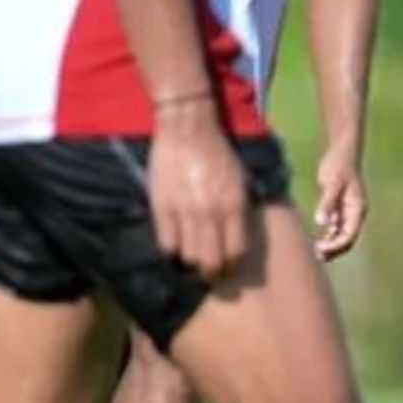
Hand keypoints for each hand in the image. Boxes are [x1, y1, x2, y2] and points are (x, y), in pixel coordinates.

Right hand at [148, 108, 248, 280]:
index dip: (232, 266)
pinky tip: (174, 246)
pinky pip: (166, 244)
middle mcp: (211, 214)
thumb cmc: (218, 152)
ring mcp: (185, 212)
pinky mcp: (162, 208)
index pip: (236, 252)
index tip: (229, 269)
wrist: (188, 129)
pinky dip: (171, 251)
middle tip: (210, 272)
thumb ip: (238, 209)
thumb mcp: (240, 180)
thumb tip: (237, 236)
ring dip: (191, 262)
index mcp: (234, 206)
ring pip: (188, 257)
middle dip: (213, 272)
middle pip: (212, 261)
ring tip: (191, 259)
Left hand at [312, 138, 368, 259]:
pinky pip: (335, 229)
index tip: (321, 251)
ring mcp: (348, 212)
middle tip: (316, 257)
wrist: (341, 152)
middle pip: (347, 239)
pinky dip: (327, 237)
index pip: (349, 235)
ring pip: (341, 236)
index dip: (336, 246)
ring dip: (330, 246)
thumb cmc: (339, 166)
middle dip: (334, 250)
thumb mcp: (332, 184)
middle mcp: (355, 214)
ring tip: (314, 253)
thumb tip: (321, 223)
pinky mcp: (339, 208)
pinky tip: (315, 242)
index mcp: (357, 209)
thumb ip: (327, 203)